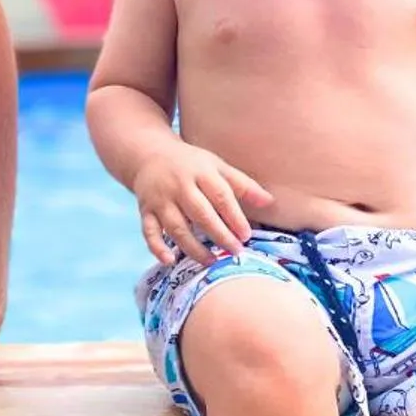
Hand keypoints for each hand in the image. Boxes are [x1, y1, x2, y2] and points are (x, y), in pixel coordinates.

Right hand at [132, 141, 272, 264]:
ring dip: (193, 247)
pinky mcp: (146, 211)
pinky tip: (169, 260)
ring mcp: (160, 200)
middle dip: (219, 235)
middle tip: (236, 251)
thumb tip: (269, 202)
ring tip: (212, 261)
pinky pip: (149, 231)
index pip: (220, 196)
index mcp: (200, 172)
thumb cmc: (190, 164)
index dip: (234, 217)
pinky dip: (156, 247)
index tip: (247, 235)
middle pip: (200, 213)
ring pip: (177, 227)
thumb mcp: (216, 166)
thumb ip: (242, 185)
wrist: (148, 155)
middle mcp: (179, 186)